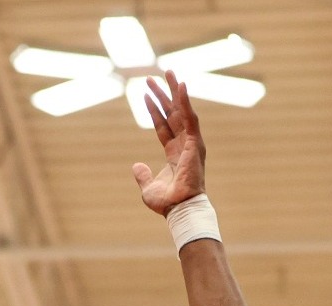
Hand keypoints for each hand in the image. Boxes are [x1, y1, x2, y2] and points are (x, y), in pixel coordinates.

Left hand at [131, 72, 206, 216]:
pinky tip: (180, 85)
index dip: (153, 109)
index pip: (162, 125)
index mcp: (174, 152)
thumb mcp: (148, 187)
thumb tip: (136, 166)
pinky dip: (185, 101)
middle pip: (172, 113)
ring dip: (174, 91)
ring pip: (181, 110)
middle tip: (154, 76)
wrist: (179, 208)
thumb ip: (142, 175)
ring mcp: (191, 142)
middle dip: (163, 94)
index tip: (144, 93)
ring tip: (167, 72)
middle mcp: (184, 144)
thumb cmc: (167, 202)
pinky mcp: (195, 142)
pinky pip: (190, 117)